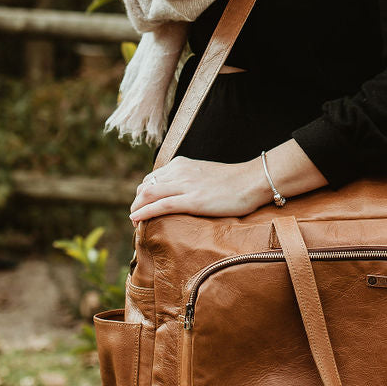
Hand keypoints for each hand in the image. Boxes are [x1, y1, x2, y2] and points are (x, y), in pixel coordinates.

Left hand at [130, 156, 266, 223]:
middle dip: (137, 201)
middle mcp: (180, 171)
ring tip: (133, 221)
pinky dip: (144, 213)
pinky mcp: (192, 200)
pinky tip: (136, 220)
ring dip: (136, 208)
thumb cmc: (234, 181)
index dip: (143, 192)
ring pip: (149, 194)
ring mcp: (186, 185)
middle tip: (135, 215)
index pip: (153, 177)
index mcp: (182, 164)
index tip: (142, 204)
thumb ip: (191, 179)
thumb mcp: (206, 173)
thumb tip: (182, 192)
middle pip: (146, 186)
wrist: (252, 181)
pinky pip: (161, 206)